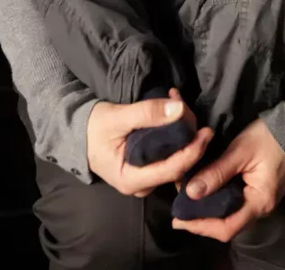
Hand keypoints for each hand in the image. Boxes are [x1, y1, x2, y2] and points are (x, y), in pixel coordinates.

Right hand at [87, 89, 212, 197]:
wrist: (78, 132)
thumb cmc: (94, 128)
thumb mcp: (117, 118)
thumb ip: (147, 114)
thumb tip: (178, 109)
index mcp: (132, 180)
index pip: (171, 170)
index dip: (192, 152)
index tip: (206, 132)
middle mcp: (143, 185)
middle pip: (177, 164)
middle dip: (187, 134)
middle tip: (183, 103)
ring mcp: (147, 178)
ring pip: (176, 158)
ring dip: (182, 129)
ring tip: (176, 99)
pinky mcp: (149, 167)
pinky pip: (169, 153)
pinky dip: (174, 131)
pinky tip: (172, 108)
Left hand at [172, 119, 284, 241]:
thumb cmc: (269, 137)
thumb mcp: (241, 151)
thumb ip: (217, 172)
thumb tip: (191, 192)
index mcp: (259, 202)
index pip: (227, 227)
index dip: (201, 227)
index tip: (179, 220)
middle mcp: (261, 207)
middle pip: (227, 223)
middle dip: (201, 218)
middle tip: (178, 208)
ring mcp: (261, 199)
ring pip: (230, 212)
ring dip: (208, 208)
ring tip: (185, 198)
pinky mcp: (258, 189)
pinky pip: (235, 201)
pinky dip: (218, 197)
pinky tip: (204, 188)